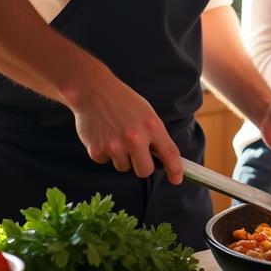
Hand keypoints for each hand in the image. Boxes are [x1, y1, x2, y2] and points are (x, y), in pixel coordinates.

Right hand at [69, 65, 182, 184]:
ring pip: (124, 167)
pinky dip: (106, 153)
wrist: (94, 92)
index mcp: (152, 127)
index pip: (169, 154)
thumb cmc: (124, 102)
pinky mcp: (97, 150)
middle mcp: (135, 138)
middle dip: (143, 166)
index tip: (177, 179)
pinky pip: (106, 162)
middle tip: (138, 155)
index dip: (175, 170)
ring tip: (117, 137)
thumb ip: (155, 136)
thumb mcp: (147, 114)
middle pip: (145, 171)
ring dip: (123, 158)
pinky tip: (104, 136)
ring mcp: (115, 146)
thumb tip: (163, 159)